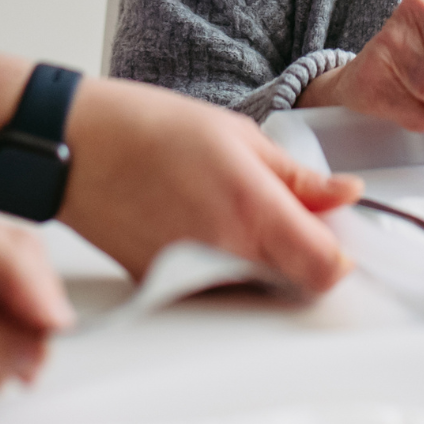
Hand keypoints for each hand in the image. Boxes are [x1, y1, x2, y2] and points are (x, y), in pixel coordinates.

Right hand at [57, 77, 361, 295]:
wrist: (76, 148)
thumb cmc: (150, 129)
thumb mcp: (240, 136)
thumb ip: (298, 177)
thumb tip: (347, 194)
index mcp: (253, 212)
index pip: (326, 270)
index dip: (340, 257)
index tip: (336, 238)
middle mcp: (225, 256)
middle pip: (296, 286)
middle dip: (304, 259)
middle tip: (288, 217)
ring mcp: (191, 279)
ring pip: (256, 293)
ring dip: (265, 265)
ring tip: (234, 214)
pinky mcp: (164, 289)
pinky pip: (215, 291)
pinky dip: (225, 269)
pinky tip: (205, 227)